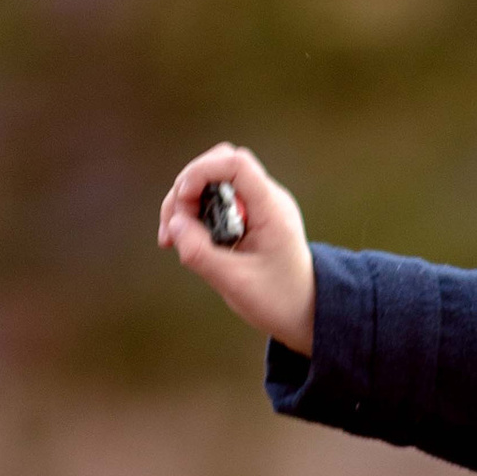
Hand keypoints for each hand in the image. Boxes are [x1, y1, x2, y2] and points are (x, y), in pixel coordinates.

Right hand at [156, 141, 315, 353]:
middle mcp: (267, 199)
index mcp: (272, 210)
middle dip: (187, 189)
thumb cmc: (279, 300)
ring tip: (171, 238)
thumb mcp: (236, 283)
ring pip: (212, 181)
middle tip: (173, 228)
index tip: (183, 200)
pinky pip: (214, 200)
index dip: (202, 171)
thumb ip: (202, 254)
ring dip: (185, 203)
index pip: (236, 164)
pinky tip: (181, 239)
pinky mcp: (247, 216)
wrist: (305, 311)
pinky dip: (193, 214)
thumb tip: (174, 223)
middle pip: (218, 165)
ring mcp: (258, 205)